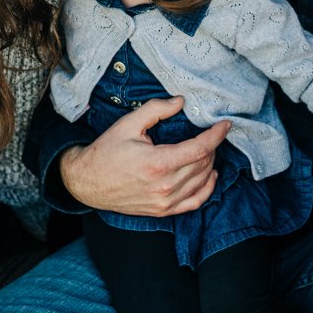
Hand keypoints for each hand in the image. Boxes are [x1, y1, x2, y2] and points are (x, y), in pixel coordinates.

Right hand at [60, 96, 229, 215]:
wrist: (87, 182)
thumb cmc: (107, 151)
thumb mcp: (129, 123)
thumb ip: (157, 109)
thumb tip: (181, 102)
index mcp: (158, 163)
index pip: (200, 148)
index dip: (217, 135)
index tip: (225, 125)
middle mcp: (164, 186)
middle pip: (203, 164)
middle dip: (212, 146)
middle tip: (210, 133)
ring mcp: (164, 202)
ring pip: (202, 181)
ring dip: (210, 163)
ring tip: (209, 149)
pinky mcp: (162, 211)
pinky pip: (194, 202)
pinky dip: (207, 188)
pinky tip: (209, 175)